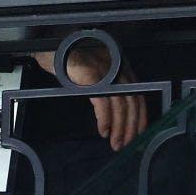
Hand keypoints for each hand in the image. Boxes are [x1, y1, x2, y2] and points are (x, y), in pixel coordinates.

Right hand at [32, 48, 147, 150]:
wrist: (54, 50)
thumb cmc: (74, 63)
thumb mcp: (98, 74)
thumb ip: (111, 88)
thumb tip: (120, 116)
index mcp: (122, 68)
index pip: (138, 97)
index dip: (140, 118)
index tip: (138, 135)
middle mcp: (118, 69)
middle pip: (132, 104)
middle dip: (131, 128)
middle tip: (126, 144)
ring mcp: (106, 72)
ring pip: (120, 106)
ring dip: (119, 128)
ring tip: (115, 142)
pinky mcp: (92, 77)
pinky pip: (103, 104)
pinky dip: (105, 120)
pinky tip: (103, 130)